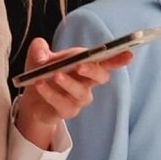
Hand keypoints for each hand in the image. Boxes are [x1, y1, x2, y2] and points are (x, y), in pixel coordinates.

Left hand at [13, 39, 130, 149]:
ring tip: (55, 75)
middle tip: (80, 66)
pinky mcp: (69, 111)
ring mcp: (80, 98)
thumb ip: (39, 48)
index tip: (129, 54)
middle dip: (93, 71)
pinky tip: (40, 85)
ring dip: (69, 83)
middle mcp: (88, 82)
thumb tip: (41, 55)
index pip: (106, 61)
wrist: (31, 99)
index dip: (119, 58)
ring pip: (82, 93)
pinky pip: (63, 103)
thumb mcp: (37, 56)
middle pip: (101, 77)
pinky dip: (51, 93)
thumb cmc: (42, 73)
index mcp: (86, 64)